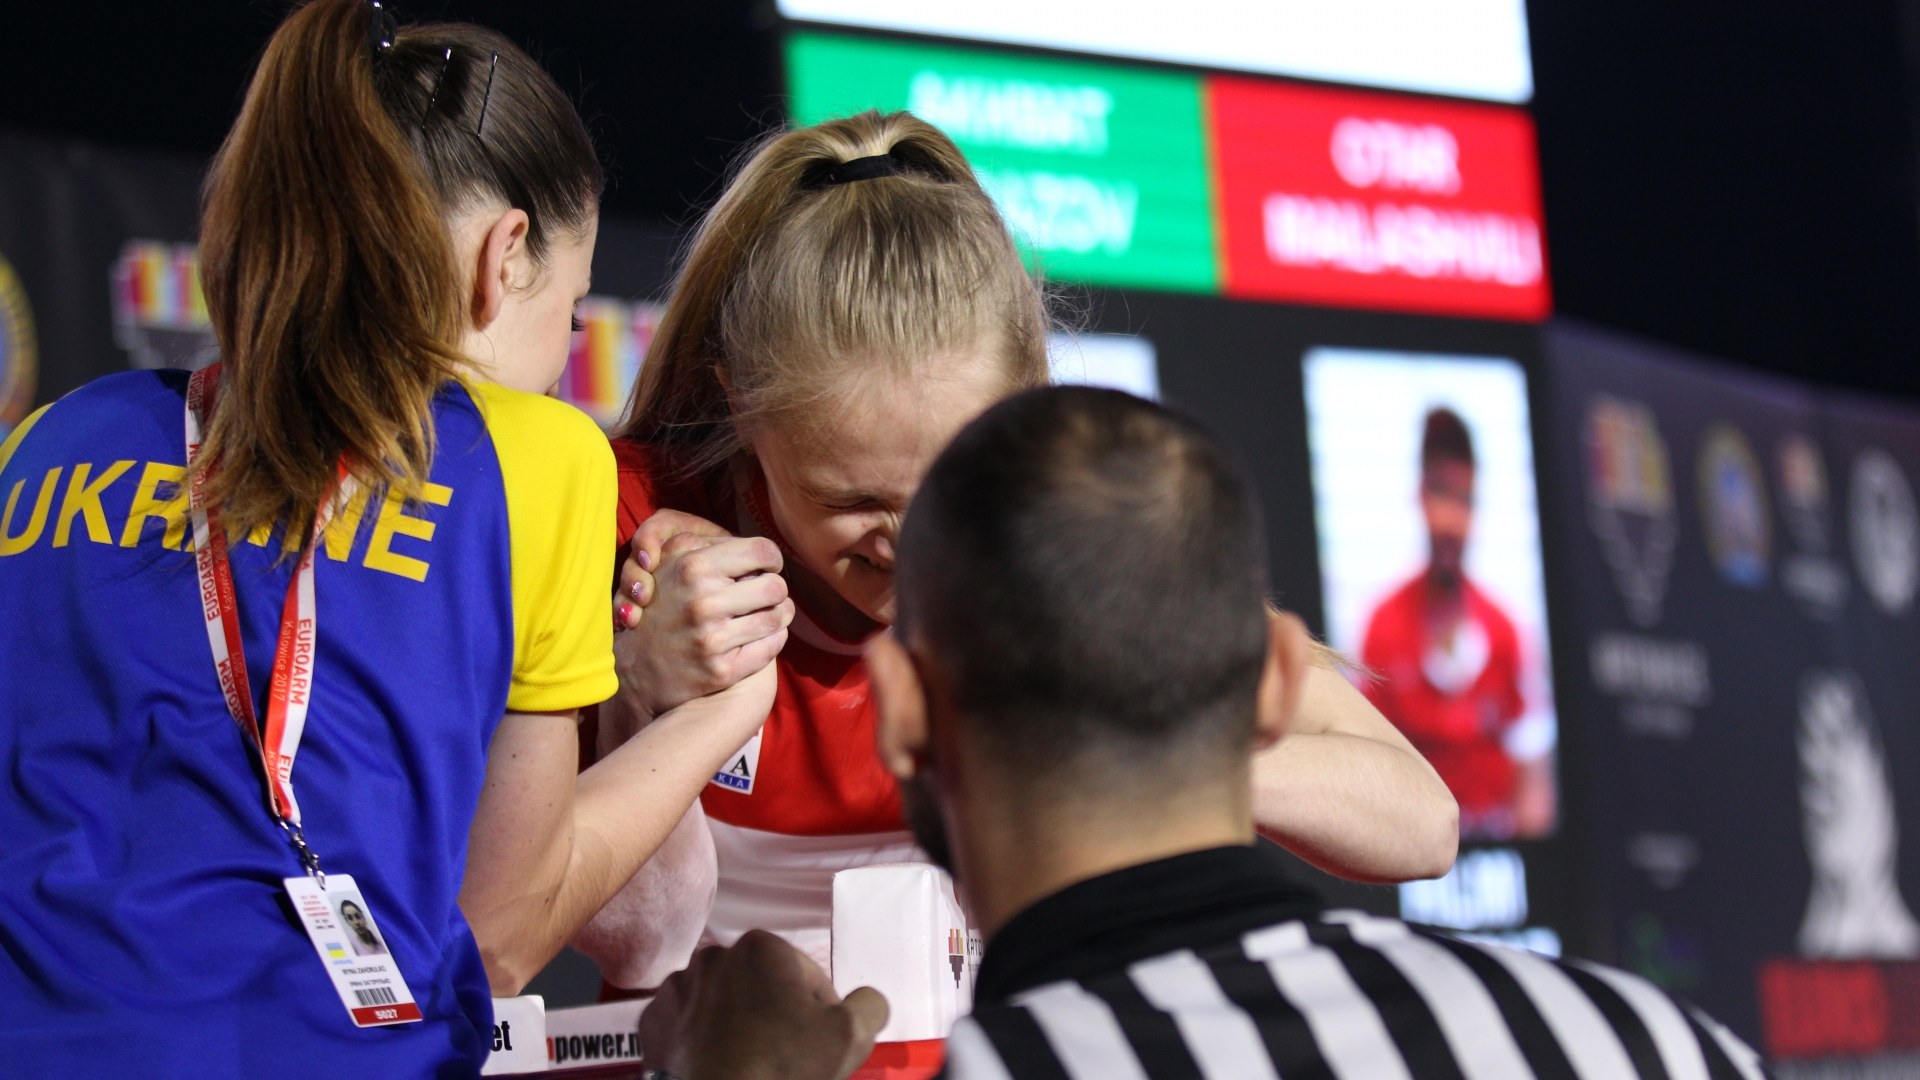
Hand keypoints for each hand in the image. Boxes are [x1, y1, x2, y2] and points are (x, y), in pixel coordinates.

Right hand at [612, 510, 793, 720]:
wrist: (636, 669)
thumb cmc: (662, 607)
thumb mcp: (670, 564)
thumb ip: (707, 544)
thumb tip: (752, 545)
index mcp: (693, 568)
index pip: (763, 551)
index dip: (771, 559)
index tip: (766, 568)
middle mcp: (702, 602)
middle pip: (776, 586)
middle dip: (775, 590)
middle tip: (764, 594)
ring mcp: (712, 640)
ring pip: (778, 617)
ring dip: (778, 615)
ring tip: (764, 614)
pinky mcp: (722, 671)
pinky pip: (772, 647)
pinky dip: (772, 639)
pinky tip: (759, 636)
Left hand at [639, 929, 887, 1079]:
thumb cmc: (782, 1067)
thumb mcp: (849, 1036)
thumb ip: (869, 1005)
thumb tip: (867, 1001)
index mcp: (761, 947)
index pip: (806, 975)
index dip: (819, 1011)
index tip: (816, 1043)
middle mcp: (713, 956)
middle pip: (761, 985)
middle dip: (774, 1013)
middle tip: (784, 1055)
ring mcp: (676, 988)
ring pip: (722, 1002)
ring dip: (736, 1024)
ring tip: (748, 1062)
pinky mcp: (651, 1020)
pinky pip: (687, 1024)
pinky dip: (700, 1040)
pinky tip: (716, 1065)